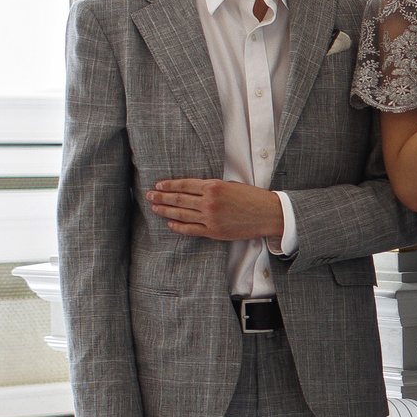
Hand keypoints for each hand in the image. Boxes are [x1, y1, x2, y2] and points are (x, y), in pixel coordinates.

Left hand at [147, 179, 283, 241]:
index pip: (184, 185)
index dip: (169, 186)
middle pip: (179, 199)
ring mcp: (210, 218)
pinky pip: (191, 229)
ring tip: (155, 208)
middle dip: (161, 198)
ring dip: (166, 211)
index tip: (158, 186)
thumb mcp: (231, 185)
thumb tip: (194, 189)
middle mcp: (209, 202)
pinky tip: (170, 223)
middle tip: (149, 196)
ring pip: (181, 214)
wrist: (268, 214)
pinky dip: (179, 226)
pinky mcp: (214, 231)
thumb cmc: (252, 197)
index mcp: (213, 187)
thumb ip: (212, 187)